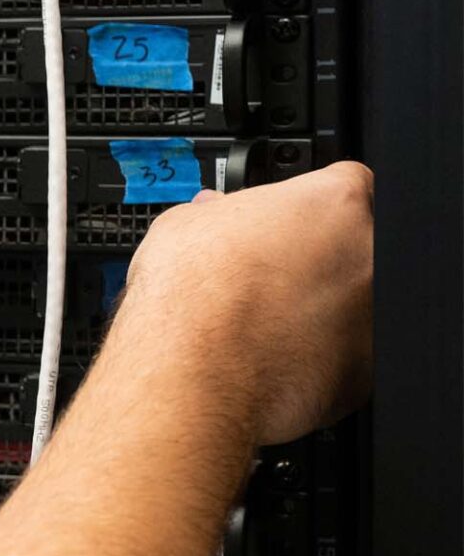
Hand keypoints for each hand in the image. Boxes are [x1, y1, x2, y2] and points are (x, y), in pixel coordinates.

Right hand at [114, 161, 373, 446]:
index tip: (287, 220)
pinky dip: (317, 354)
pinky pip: (346, 353)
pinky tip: (271, 352)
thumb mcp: (182, 225)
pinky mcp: (367, 369)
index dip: (309, 202)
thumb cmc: (191, 302)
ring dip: (318, 305)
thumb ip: (213, 212)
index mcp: (332, 204)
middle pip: (354, 243)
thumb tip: (211, 213)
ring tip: (262, 317)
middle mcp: (367, 254)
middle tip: (267, 271)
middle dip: (316, 255)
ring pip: (352, 301)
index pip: (345, 181)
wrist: (193, 374)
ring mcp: (374, 314)